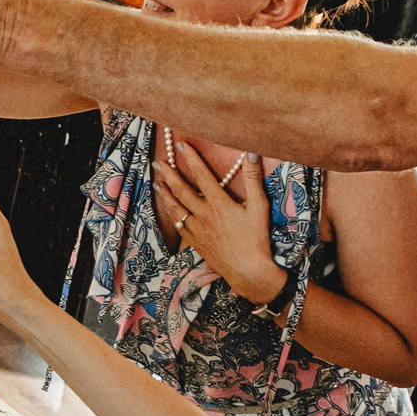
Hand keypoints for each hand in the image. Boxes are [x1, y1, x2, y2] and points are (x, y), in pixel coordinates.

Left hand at [164, 139, 286, 304]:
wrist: (247, 270)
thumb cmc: (256, 239)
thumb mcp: (259, 207)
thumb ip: (253, 179)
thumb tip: (251, 153)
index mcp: (218, 203)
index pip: (201, 174)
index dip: (191, 158)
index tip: (181, 145)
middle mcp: (203, 214)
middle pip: (181, 190)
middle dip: (169, 174)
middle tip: (158, 162)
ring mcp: (197, 229)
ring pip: (176, 207)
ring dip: (165, 193)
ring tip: (156, 182)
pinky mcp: (195, 242)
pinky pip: (178, 225)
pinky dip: (171, 214)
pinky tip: (169, 209)